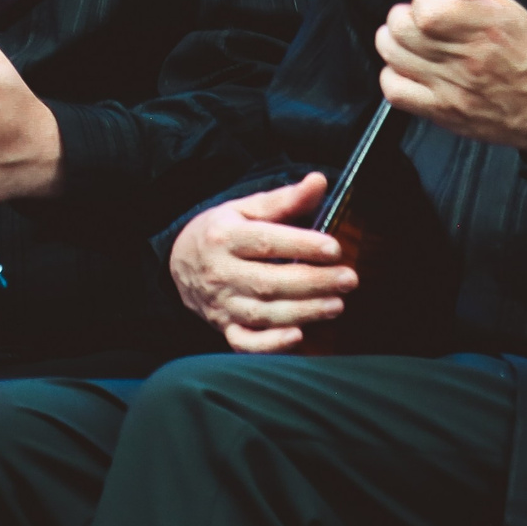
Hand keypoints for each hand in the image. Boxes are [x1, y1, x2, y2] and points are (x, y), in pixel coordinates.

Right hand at [168, 174, 356, 352]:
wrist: (179, 261)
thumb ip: (284, 199)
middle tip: (348, 279)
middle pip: (268, 281)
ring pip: (263, 313)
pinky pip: (245, 342)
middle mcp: (220, 272)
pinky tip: (297, 337)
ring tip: (337, 304)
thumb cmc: (221, 231)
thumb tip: (319, 181)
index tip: (334, 248)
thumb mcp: (245, 208)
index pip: (265, 242)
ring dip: (303, 311)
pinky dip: (270, 344)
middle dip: (312, 282)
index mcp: (224, 236)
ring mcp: (221, 303)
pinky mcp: (224, 327)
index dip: (301, 245)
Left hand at [374, 0, 526, 150]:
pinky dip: (395, 76)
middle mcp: (467, 58)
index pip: (426, 8)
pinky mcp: (442, 112)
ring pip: (391, 54)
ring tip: (417, 44)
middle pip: (400, 28)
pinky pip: (393, 89)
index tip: (434, 2)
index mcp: (485, 28)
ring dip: (397, 43)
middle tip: (423, 23)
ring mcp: (452, 88)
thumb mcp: (505, 6)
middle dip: (406, 17)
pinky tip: (413, 70)